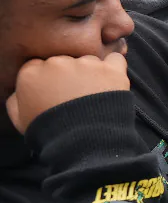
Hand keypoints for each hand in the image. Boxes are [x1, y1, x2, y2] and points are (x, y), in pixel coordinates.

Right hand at [6, 53, 129, 133]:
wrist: (84, 142)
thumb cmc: (49, 132)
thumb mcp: (20, 118)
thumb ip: (17, 98)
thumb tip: (22, 90)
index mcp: (31, 73)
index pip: (37, 66)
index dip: (47, 79)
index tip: (53, 91)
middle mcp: (57, 63)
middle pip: (63, 61)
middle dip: (68, 76)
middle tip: (74, 96)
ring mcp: (85, 64)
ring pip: (87, 61)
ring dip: (90, 74)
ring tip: (93, 96)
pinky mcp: (110, 69)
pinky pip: (114, 60)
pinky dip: (113, 69)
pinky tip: (110, 82)